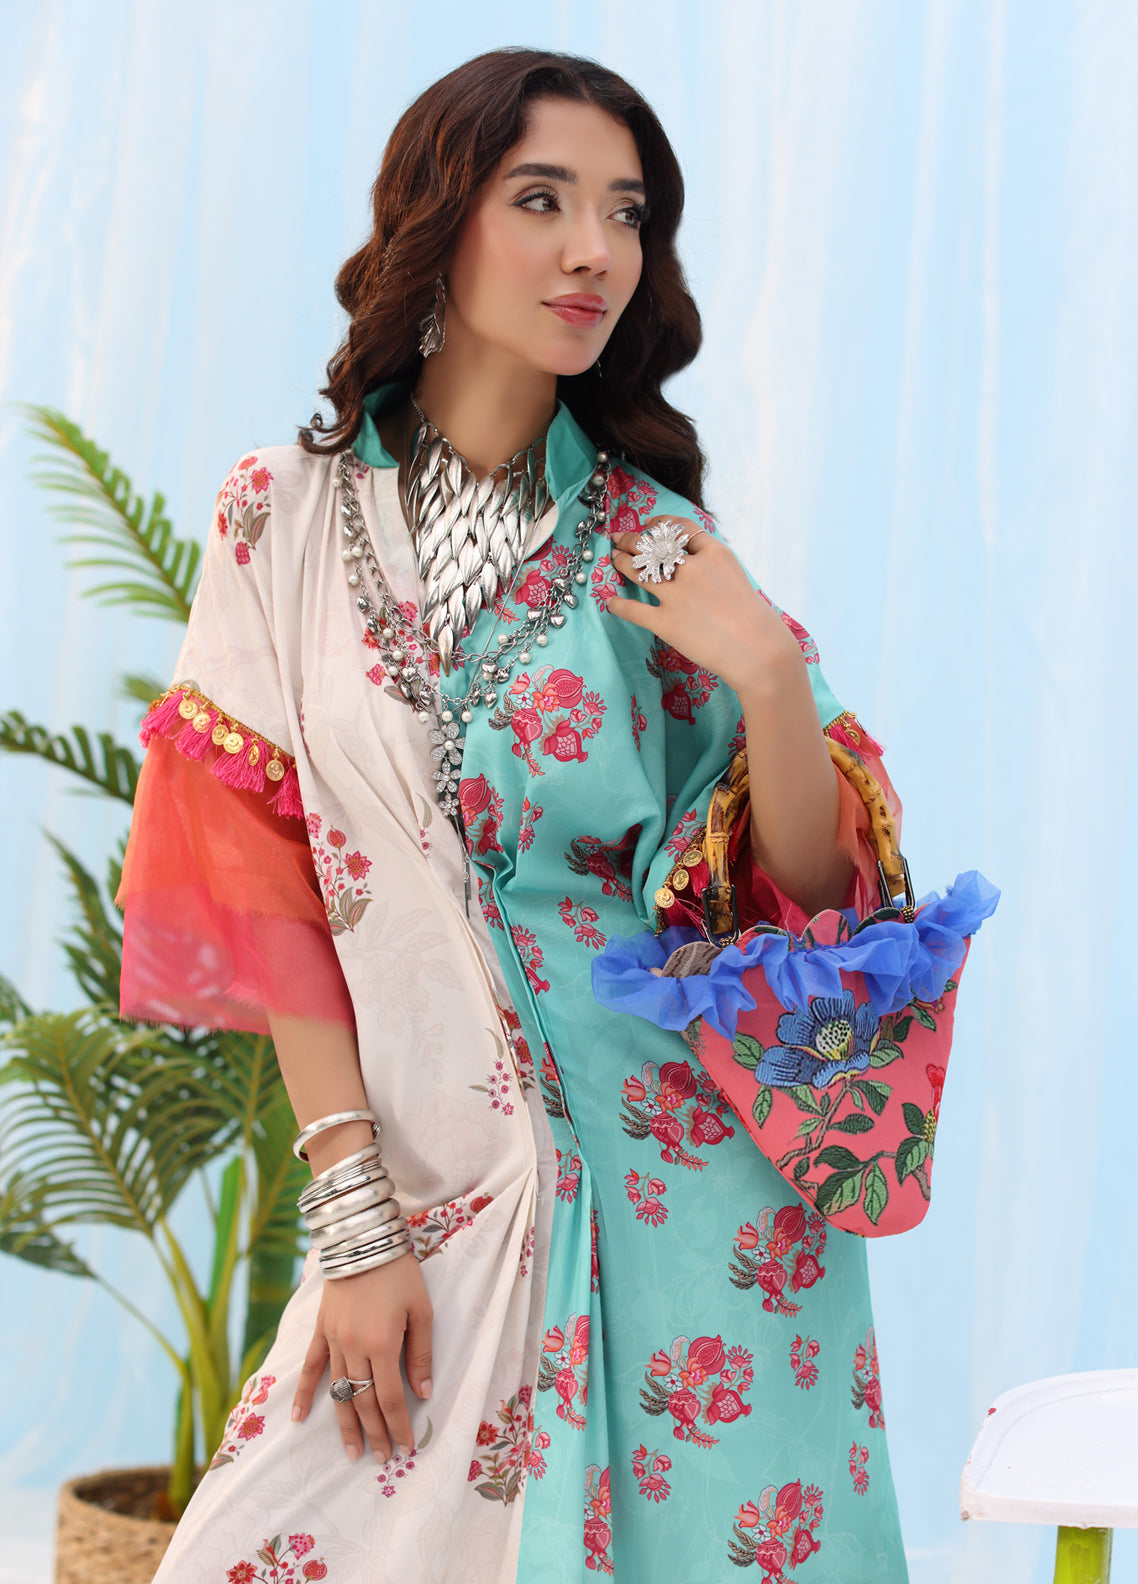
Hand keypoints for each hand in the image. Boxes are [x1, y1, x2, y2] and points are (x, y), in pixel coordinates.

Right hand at [292, 1251, 432, 1462]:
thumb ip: (421, 1353)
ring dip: (345, 1425)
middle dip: (375, 1433)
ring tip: (352, 1453)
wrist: (363, 1239)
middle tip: (382, 1459)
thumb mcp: (422, 1310)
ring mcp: (333, 1341)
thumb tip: (424, 1393)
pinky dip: (304, 1394)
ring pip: (338, 1393)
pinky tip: (298, 1419)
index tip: (406, 1447)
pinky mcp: (320, 1331)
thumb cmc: (399, 1272)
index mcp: (383, 1344)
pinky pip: (311, 1368)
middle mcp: (354, 1348)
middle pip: (364, 1402)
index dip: (398, 1426)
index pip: (391, 1398)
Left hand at [605, 518, 799, 693]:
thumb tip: (694, 563)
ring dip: (621, 562)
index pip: (680, 529)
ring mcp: (677, 595)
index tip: (649, 525)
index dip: (660, 525)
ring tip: (614, 558)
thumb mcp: (737, 578)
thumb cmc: (755, 619)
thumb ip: (714, 567)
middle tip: (620, 538)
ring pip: (637, 570)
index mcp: (714, 554)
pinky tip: (611, 602)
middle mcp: (692, 569)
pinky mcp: (666, 623)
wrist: (759, 652)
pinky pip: (632, 610)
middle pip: (652, 545)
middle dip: (632, 539)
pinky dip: (618, 605)